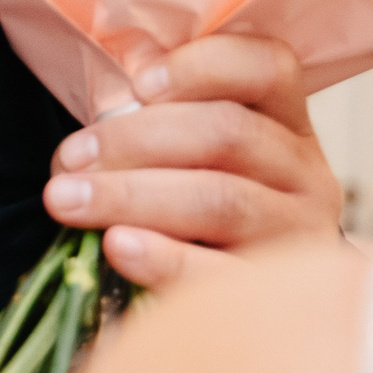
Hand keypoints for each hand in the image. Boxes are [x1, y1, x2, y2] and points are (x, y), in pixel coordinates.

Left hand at [41, 34, 344, 289]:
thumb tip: (110, 97)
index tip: (137, 83)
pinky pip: (222, 275)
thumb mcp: (187, 154)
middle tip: (68, 160)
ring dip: (130, 196)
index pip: (269, 67)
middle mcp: (305, 172)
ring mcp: (299, 235)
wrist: (252, 306)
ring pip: (221, 200)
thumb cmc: (192, 209)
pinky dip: (164, 258)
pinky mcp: (279, 298)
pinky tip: (117, 247)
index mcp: (285, 121)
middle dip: (134, 141)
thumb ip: (158, 118)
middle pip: (227, 134)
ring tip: (66, 201)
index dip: (202, 67)